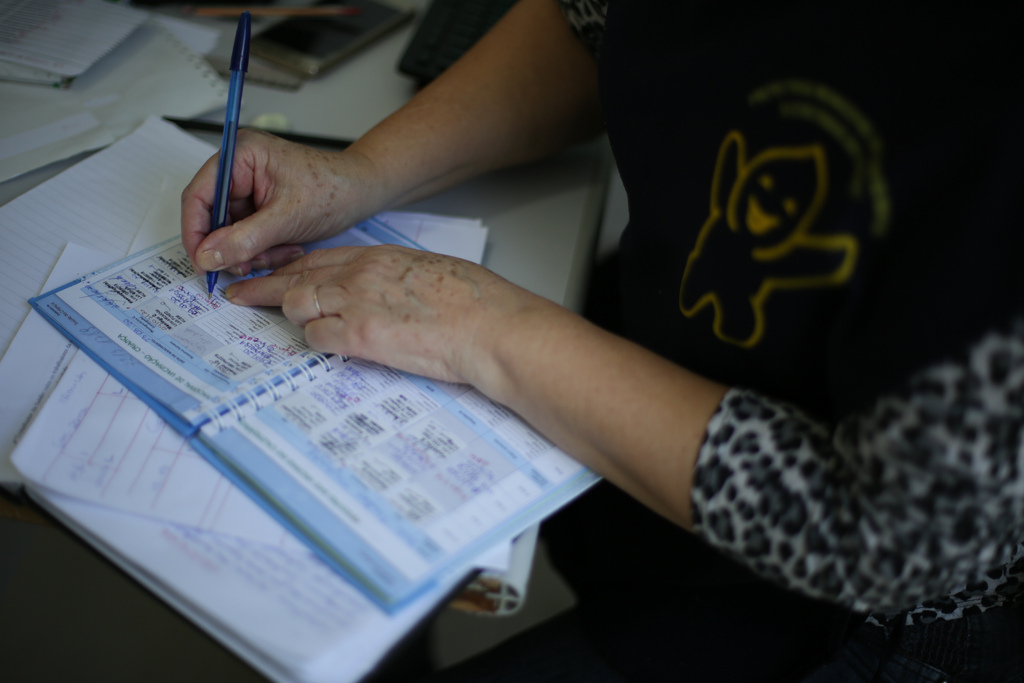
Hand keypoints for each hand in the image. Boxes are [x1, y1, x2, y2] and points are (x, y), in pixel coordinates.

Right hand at [180, 130, 382, 277]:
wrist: (362, 193)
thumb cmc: (333, 189)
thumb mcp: (286, 218)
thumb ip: (244, 239)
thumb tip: (208, 256)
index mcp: (240, 155)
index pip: (199, 195)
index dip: (195, 232)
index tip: (201, 262)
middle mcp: (240, 169)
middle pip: (213, 217)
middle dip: (230, 246)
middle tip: (242, 267)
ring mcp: (250, 189)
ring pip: (231, 232)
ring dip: (251, 251)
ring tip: (280, 253)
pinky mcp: (261, 206)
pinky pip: (248, 236)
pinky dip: (264, 249)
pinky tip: (288, 249)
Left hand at [223, 244, 551, 385]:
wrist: (488, 326)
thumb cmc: (475, 302)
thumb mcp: (431, 275)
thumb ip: (397, 280)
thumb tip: (387, 293)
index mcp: (379, 257)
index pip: (319, 258)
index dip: (288, 267)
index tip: (269, 272)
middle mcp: (360, 275)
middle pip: (295, 278)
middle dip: (262, 287)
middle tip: (237, 293)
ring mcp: (356, 304)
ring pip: (298, 305)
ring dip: (293, 317)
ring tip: (288, 325)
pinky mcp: (359, 337)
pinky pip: (316, 338)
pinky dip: (316, 342)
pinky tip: (328, 346)